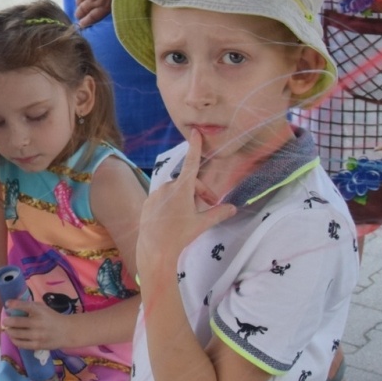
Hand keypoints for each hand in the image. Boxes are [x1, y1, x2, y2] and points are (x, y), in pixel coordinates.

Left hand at [0, 299, 74, 351]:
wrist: (67, 331)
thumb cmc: (52, 317)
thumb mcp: (42, 307)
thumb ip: (29, 305)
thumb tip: (11, 305)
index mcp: (39, 311)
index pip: (22, 306)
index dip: (12, 304)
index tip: (7, 305)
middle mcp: (37, 323)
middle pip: (15, 322)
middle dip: (6, 321)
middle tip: (5, 321)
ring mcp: (37, 335)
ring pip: (16, 334)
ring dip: (9, 331)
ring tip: (8, 329)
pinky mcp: (37, 345)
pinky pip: (21, 344)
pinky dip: (14, 340)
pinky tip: (13, 337)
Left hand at [136, 130, 237, 276]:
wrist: (154, 248)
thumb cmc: (180, 235)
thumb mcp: (202, 223)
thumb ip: (218, 213)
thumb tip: (233, 208)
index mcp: (181, 188)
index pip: (191, 163)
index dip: (194, 147)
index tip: (195, 132)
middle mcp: (167, 187)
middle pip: (188, 183)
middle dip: (200, 191)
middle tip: (210, 204)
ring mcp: (155, 194)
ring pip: (176, 191)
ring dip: (186, 198)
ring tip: (191, 214)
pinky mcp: (148, 202)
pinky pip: (163, 198)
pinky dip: (172, 203)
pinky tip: (174, 219)